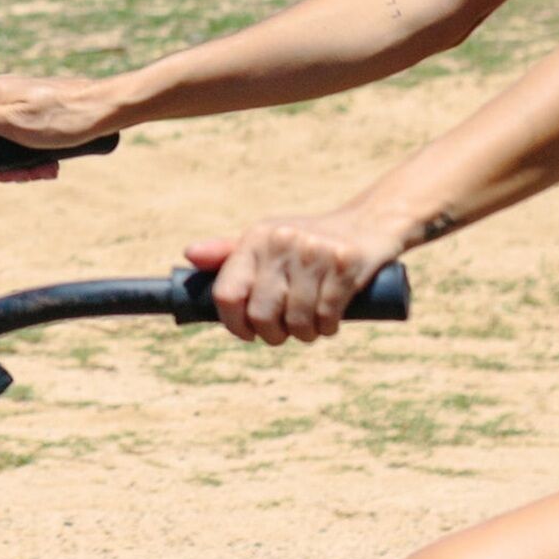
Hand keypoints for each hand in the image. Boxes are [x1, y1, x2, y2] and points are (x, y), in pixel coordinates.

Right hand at [0, 74, 124, 181]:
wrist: (106, 109)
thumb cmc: (62, 118)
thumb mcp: (15, 123)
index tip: (1, 176)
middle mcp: (8, 95)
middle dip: (11, 164)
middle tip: (34, 175)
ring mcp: (27, 102)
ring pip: (15, 142)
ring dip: (28, 162)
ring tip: (49, 170)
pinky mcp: (44, 110)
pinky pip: (32, 137)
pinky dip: (40, 152)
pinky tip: (54, 162)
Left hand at [186, 207, 409, 344]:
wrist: (369, 223)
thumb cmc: (308, 240)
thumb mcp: (267, 240)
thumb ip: (228, 252)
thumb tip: (189, 255)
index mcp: (255, 238)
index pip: (227, 293)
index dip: (233, 324)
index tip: (247, 333)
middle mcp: (280, 242)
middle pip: (261, 314)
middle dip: (272, 335)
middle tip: (284, 332)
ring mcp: (313, 252)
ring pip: (296, 321)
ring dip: (304, 335)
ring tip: (310, 326)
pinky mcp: (345, 265)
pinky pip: (326, 317)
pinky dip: (327, 329)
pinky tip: (329, 323)